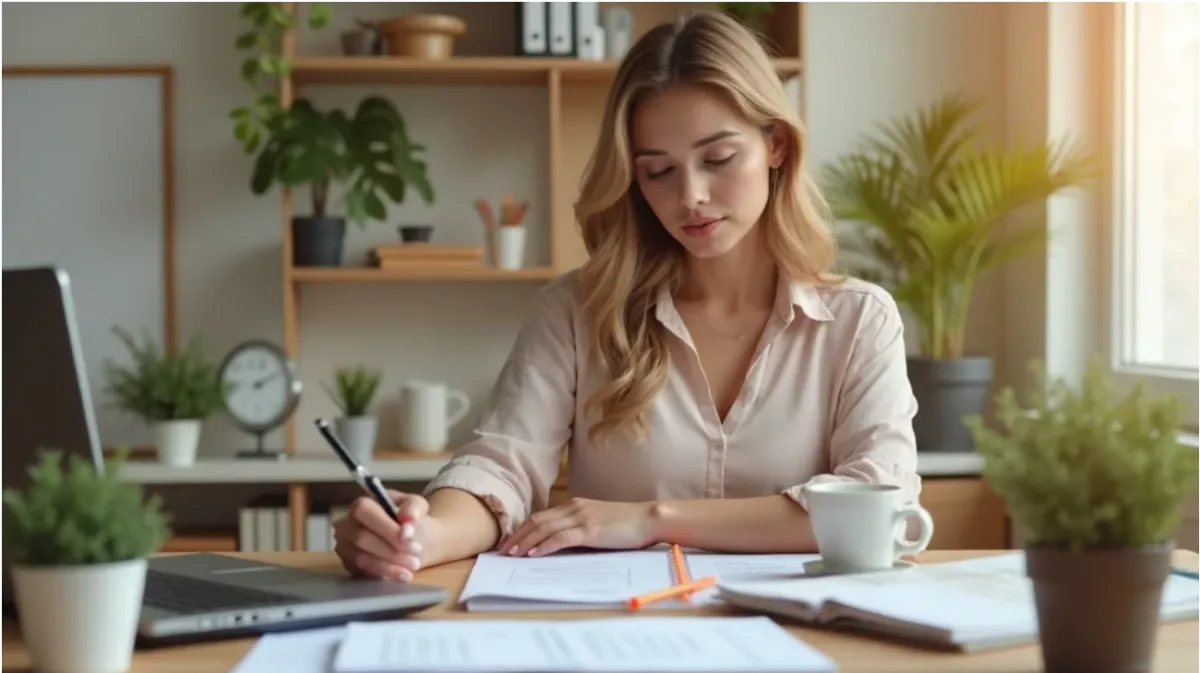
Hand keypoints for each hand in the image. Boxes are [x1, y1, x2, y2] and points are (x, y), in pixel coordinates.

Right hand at [333, 490, 427, 580]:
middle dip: (390, 550)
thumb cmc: (407, 519)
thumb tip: (409, 520)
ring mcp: (345, 546)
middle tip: (415, 557)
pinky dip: (385, 573)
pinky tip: (403, 574)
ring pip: (361, 558)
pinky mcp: (349, 565)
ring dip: (390, 564)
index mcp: (361, 505)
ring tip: (413, 566)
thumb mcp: (417, 505)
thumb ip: (414, 507)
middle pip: (361, 538)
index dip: (385, 526)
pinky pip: (363, 572)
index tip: (408, 538)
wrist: (407, 538)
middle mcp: (346, 525)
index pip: (364, 512)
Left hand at [498, 498, 656, 556]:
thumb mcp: (599, 522)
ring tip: (511, 554)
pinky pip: (560, 538)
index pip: (541, 516)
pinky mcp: (590, 530)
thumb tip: (562, 543)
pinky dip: (543, 546)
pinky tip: (533, 554)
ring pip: (544, 528)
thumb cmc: (627, 524)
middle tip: (502, 550)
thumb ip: (581, 528)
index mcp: (575, 505)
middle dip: (517, 535)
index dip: (523, 529)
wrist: (649, 519)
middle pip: (537, 520)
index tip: (510, 541)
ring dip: (525, 542)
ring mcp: (582, 518)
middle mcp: (574, 508)